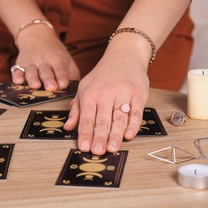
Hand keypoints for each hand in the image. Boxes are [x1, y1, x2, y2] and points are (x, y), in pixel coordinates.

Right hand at [11, 28, 79, 90]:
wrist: (37, 36)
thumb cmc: (55, 54)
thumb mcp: (67, 60)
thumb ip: (72, 75)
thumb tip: (77, 91)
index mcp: (57, 59)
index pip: (60, 69)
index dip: (62, 77)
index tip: (64, 84)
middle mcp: (44, 61)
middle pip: (46, 71)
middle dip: (48, 80)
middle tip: (51, 88)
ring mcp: (31, 62)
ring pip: (31, 71)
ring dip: (32, 79)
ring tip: (35, 86)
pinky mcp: (20, 64)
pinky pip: (17, 70)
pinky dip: (17, 75)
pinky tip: (17, 81)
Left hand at [64, 39, 149, 154]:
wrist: (125, 55)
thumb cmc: (103, 75)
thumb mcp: (85, 87)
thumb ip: (77, 109)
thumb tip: (68, 127)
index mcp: (90, 93)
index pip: (86, 117)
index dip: (85, 133)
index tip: (83, 147)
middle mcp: (106, 93)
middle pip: (102, 120)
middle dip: (99, 137)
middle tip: (97, 152)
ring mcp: (124, 93)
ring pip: (118, 118)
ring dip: (115, 135)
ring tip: (112, 148)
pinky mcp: (139, 94)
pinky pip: (136, 112)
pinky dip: (133, 124)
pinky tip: (129, 135)